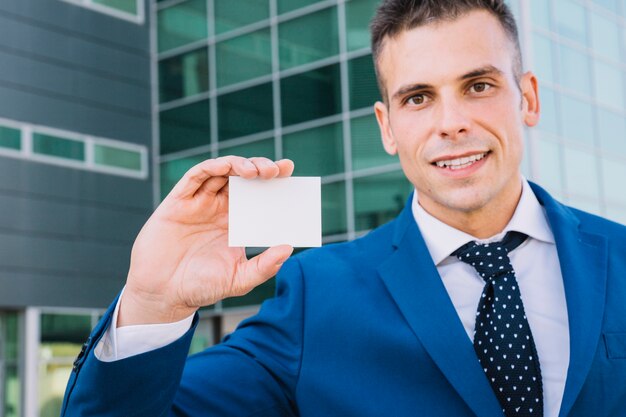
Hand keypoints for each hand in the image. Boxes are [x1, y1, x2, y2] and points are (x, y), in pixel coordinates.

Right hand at [117, 156, 294, 325]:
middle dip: (260, 168)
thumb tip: (288, 249)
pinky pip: (194, 177)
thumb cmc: (202, 287)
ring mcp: (199, 202)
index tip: (289, 171)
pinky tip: (224, 167)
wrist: (164, 295)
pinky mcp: (178, 202)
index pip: (259, 193)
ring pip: (221, 171)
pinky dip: (210, 167)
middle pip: (243, 177)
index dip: (274, 179)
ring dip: (239, 165)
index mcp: (237, 221)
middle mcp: (219, 208)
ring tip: (255, 171)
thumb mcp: (239, 280)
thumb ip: (264, 266)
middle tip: (275, 171)